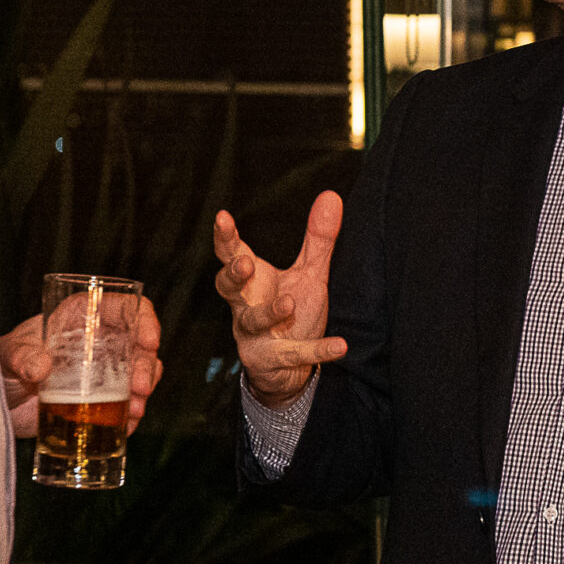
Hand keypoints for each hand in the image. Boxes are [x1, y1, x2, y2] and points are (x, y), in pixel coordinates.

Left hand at [0, 300, 163, 439]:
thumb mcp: (9, 354)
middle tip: (140, 389)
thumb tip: (39, 367)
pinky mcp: (100, 399)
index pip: (123, 308)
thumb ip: (22, 356)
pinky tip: (126, 426)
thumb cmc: (3, 364)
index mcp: (81, 316)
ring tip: (133, 412)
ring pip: (139, 374)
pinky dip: (131, 414)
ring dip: (142, 393)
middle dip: (146, 366)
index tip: (149, 341)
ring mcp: (102, 371)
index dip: (144, 320)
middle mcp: (98, 340)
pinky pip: (127, 403)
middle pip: (138, 345)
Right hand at [212, 191, 347, 405]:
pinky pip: (294, 354)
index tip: (222, 217)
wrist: (287, 368)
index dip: (224, 237)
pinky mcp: (271, 361)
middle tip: (245, 263)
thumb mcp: (309, 273)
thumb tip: (331, 195)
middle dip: (232, 275)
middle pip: (226, 288)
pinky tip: (341, 346)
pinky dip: (318, 350)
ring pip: (252, 322)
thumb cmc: (292, 312)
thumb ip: (317, 239)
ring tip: (288, 302)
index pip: (231, 254)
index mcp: (251, 281)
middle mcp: (244, 306)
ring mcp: (253, 335)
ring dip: (269, 312)